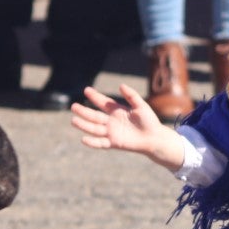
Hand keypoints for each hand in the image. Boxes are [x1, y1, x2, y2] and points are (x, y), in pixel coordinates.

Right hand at [70, 84, 185, 169]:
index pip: (103, 102)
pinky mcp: (114, 142)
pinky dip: (92, 142)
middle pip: (94, 115)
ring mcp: (111, 132)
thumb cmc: (149, 121)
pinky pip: (101, 143)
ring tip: (73, 120)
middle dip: (84, 111)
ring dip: (84, 125)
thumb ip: (132, 96)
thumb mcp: (141, 105)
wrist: (154, 137)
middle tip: (73, 106)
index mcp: (117, 111)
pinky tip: (83, 139)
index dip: (95, 96)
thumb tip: (121, 85)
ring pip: (94, 128)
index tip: (86, 90)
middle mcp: (111, 121)